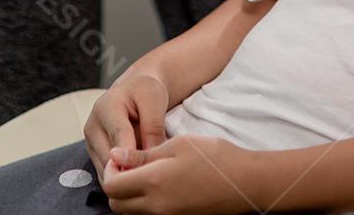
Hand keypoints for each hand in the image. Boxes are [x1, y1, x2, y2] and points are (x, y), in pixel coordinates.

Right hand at [83, 70, 169, 180]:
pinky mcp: (94, 155)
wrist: (135, 88)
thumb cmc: (145, 91)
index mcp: (106, 107)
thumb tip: (150, 158)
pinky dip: (121, 178)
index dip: (133, 155)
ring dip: (126, 176)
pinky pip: (106, 175)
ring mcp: (91, 143)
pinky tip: (137, 174)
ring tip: (147, 176)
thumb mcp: (154, 99)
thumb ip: (152, 127)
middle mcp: (93, 127)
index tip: (148, 171)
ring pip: (106, 171)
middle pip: (109, 159)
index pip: (119, 136)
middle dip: (131, 170)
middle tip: (153, 177)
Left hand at [100, 132, 258, 214]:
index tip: (119, 156)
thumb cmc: (213, 157)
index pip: (112, 187)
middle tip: (127, 165)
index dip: (109, 170)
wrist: (244, 182)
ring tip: (142, 174)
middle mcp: (155, 207)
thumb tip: (115, 156)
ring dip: (127, 197)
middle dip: (115, 185)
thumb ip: (143, 155)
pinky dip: (142, 205)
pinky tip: (156, 186)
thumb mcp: (178, 145)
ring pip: (129, 214)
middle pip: (116, 205)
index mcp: (154, 182)